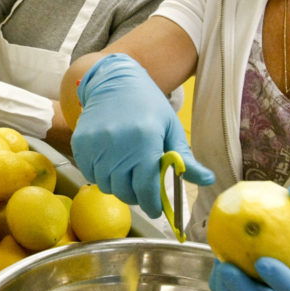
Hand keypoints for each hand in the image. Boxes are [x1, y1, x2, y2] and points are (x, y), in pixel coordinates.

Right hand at [72, 54, 213, 217]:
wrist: (115, 81)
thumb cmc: (148, 105)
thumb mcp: (171, 128)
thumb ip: (185, 159)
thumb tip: (208, 180)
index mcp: (145, 140)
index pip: (146, 188)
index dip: (152, 205)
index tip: (156, 209)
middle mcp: (118, 144)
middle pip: (125, 191)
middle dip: (136, 196)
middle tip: (142, 187)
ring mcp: (96, 145)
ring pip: (106, 186)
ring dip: (118, 186)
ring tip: (127, 171)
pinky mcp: (81, 144)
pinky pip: (91, 174)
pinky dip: (102, 175)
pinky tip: (111, 161)